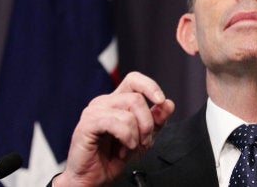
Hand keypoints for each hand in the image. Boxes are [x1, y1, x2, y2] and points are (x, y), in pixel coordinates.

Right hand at [54, 72, 174, 185]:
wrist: (95, 178)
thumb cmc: (114, 157)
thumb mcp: (144, 138)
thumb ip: (157, 120)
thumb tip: (168, 104)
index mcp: (117, 101)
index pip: (134, 79)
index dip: (150, 86)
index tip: (161, 101)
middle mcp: (105, 102)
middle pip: (136, 98)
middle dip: (147, 123)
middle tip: (144, 141)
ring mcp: (94, 111)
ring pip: (128, 112)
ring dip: (136, 135)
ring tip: (130, 147)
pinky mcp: (88, 124)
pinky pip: (115, 123)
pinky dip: (126, 138)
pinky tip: (123, 148)